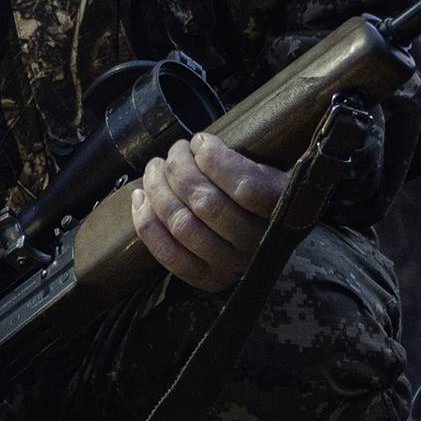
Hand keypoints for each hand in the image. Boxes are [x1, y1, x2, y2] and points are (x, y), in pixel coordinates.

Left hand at [130, 129, 288, 292]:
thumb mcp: (271, 175)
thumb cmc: (262, 198)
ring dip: (159, 190)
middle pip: (207, 204)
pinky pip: (167, 254)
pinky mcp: (207, 280)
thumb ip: (244, 163)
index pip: (245, 188)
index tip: (200, 141)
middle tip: (174, 151)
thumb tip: (198, 145)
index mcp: (280, 214)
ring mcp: (230, 266)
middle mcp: (256, 245)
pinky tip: (140, 196)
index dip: (215, 160)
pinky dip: (146, 222)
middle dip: (181, 170)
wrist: (267, 244)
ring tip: (155, 168)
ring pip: (182, 225)